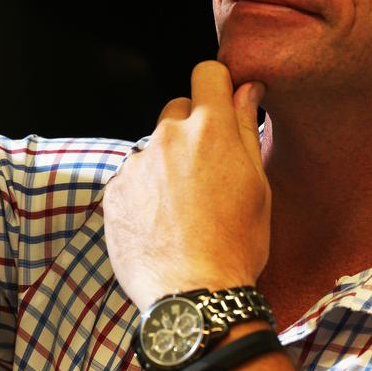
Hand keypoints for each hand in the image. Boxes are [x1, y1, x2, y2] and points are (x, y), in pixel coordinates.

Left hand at [103, 60, 269, 310]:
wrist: (193, 297)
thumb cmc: (236, 243)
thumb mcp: (257, 184)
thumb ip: (246, 127)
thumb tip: (248, 88)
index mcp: (210, 129)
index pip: (206, 73)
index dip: (216, 85)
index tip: (221, 106)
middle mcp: (169, 135)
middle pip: (179, 109)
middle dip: (191, 129)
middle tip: (205, 173)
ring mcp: (137, 162)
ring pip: (154, 147)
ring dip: (166, 163)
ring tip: (182, 209)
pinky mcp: (114, 189)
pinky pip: (132, 176)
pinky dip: (144, 191)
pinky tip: (160, 224)